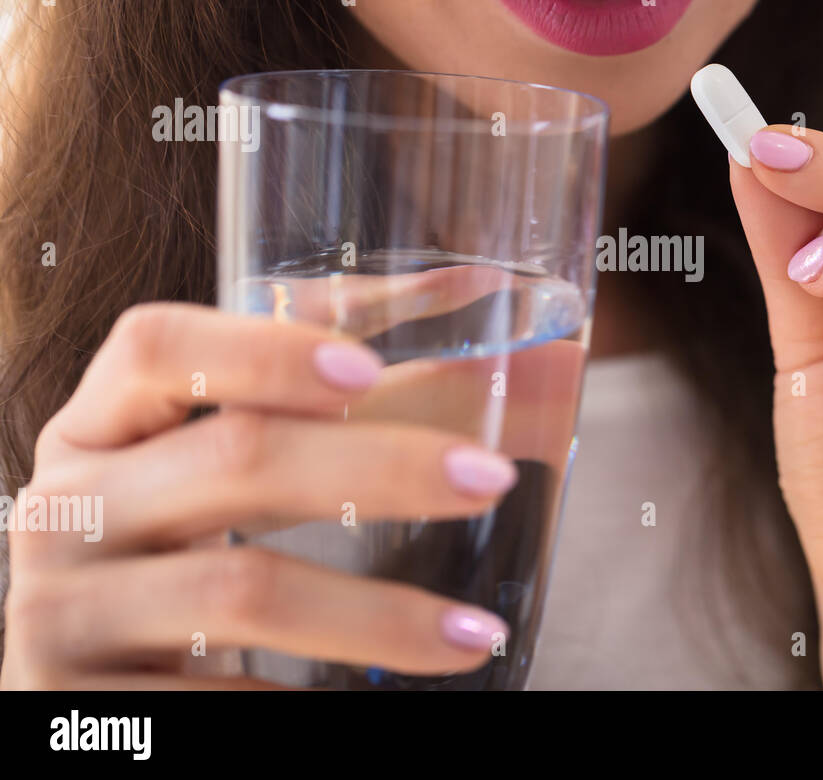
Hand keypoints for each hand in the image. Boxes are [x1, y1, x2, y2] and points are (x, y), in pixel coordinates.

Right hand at [1, 301, 524, 688]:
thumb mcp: (231, 474)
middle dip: (381, 463)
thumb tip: (529, 342)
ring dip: (379, 615)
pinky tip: (384, 703)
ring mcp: (60, 614)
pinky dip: (310, 700)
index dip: (263, 347)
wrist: (97, 695)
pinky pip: (217, 703)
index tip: (369, 369)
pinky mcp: (76, 714)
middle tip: (490, 478)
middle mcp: (65, 509)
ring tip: (475, 633)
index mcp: (98, 426)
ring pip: (242, 589)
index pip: (156, 348)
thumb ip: (359, 399)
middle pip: (232, 457)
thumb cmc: (184, 554)